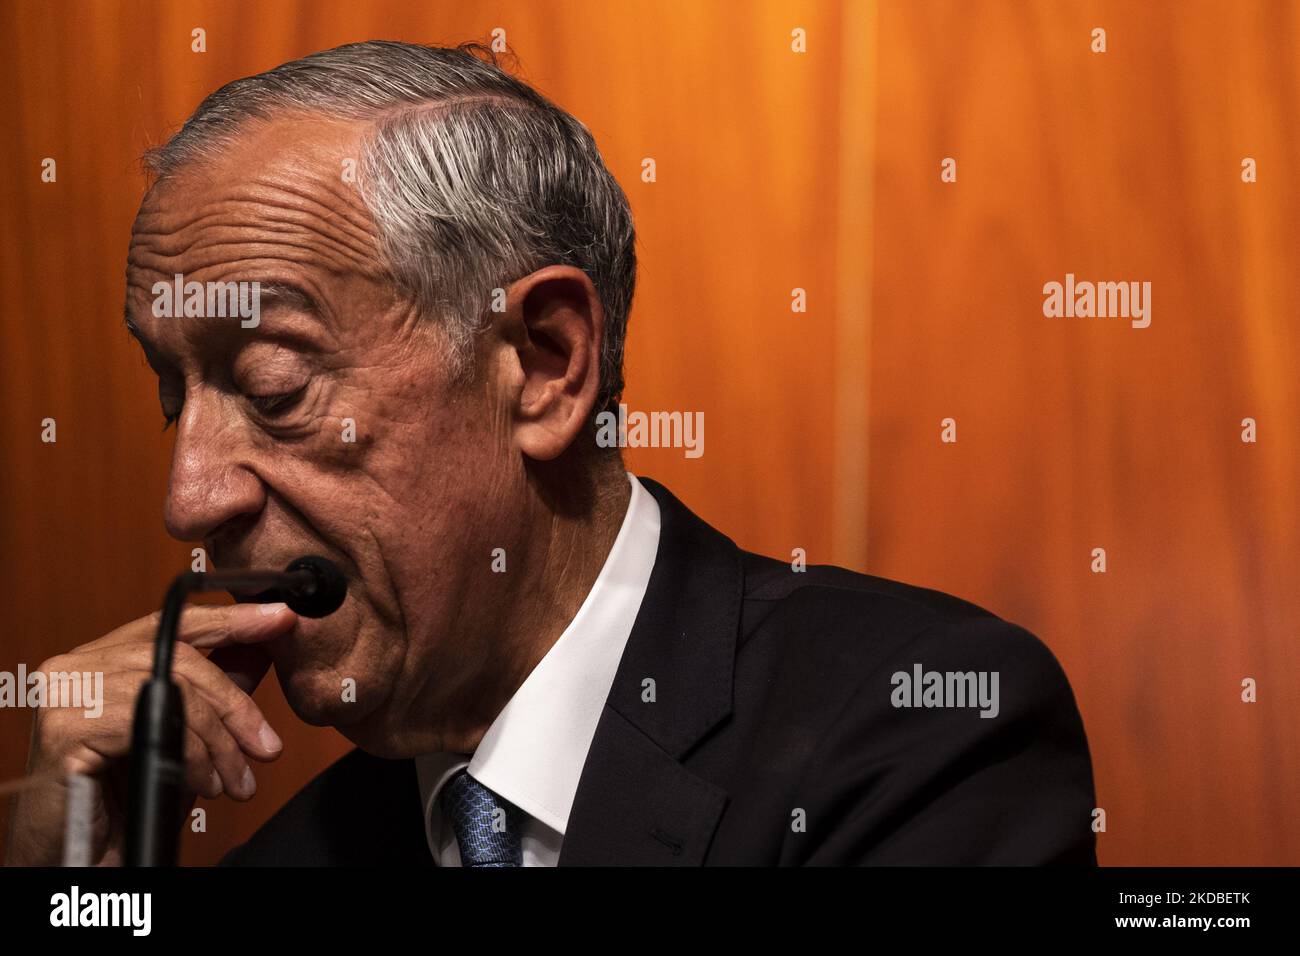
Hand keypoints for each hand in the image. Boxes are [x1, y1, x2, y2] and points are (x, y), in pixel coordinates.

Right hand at [3, 603, 296, 865]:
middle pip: (180, 658)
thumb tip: (261, 650)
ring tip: (237, 780)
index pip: (172, 623)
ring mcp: (65, 692)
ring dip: (219, 742)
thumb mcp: (183, 738)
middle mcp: (76, 666)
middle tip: (267, 747)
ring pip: (174, 692)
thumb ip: (212, 693)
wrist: (76, 858)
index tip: (281, 618)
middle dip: (236, 705)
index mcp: (100, 659)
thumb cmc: (123, 801)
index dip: (230, 620)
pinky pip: (153, 724)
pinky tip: (204, 784)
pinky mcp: (64, 727)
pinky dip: (192, 756)